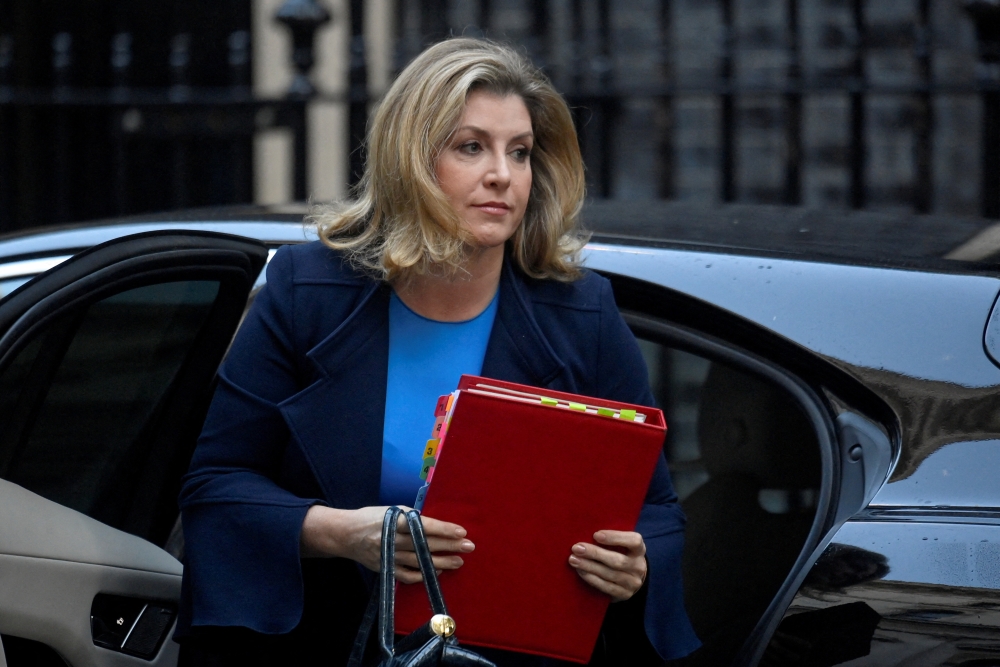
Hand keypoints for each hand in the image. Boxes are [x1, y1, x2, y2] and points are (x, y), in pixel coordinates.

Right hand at [300, 505, 474, 583]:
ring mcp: (388, 556)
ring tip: (458, 562)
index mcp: (394, 520)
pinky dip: (423, 575)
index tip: (461, 531)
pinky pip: (407, 575)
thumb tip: (436, 526)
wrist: (345, 534)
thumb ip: (411, 518)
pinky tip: (436, 572)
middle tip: (468, 547)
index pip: (424, 526)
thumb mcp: (391, 510)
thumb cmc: (372, 518)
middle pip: (425, 545)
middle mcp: (392, 539)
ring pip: (419, 562)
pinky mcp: (385, 569)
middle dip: (449, 546)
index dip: (444, 529)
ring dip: (441, 562)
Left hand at [568, 530, 646, 601]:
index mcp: (639, 550)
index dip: (615, 537)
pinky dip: (591, 578)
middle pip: (617, 560)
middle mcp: (638, 566)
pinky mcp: (624, 594)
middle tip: (576, 548)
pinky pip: (605, 587)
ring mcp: (632, 582)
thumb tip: (586, 531)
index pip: (633, 541)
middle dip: (594, 553)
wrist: (632, 579)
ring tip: (573, 559)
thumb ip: (611, 539)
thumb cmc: (621, 555)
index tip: (596, 534)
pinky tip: (580, 571)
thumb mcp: (622, 546)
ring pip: (609, 574)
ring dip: (589, 566)